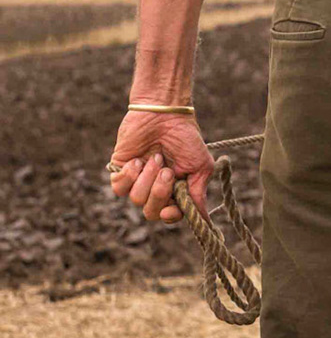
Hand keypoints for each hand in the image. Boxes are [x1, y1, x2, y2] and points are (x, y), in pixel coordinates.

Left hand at [108, 110, 215, 224]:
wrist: (165, 115)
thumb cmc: (186, 139)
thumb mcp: (200, 167)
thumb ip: (199, 195)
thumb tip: (205, 222)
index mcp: (175, 191)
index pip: (169, 215)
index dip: (169, 215)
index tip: (170, 208)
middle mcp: (154, 189)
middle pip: (150, 212)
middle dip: (159, 193)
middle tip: (167, 171)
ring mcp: (137, 180)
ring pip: (136, 199)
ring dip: (148, 177)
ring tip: (155, 158)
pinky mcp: (119, 170)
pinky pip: (119, 187)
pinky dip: (130, 174)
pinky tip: (138, 159)